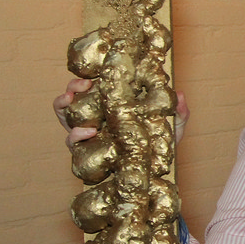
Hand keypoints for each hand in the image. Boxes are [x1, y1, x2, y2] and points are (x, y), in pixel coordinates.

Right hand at [54, 79, 188, 147]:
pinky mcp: (84, 151)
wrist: (153, 173)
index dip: (92, 74)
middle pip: (75, 95)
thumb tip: (180, 94)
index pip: (97, 85)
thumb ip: (179, 113)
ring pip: (65, 114)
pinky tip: (86, 131)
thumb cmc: (160, 146)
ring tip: (70, 98)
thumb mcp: (173, 128)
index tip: (95, 69)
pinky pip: (71, 141)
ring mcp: (88, 132)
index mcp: (114, 105)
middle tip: (82, 84)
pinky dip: (74, 134)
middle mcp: (98, 116)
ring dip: (63, 104)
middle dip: (72, 86)